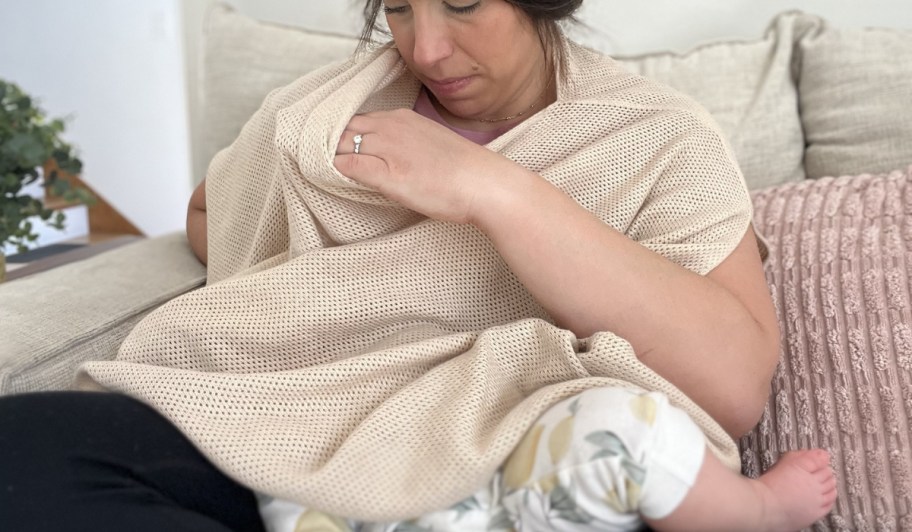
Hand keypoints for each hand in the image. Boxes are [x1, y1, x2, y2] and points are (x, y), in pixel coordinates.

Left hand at [333, 109, 513, 223]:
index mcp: (401, 117)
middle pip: (344, 128)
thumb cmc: (464, 171)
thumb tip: (384, 155)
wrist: (484, 184)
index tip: (334, 149)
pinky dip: (336, 169)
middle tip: (315, 158)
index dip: (342, 135)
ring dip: (327, 154)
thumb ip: (404, 143)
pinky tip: (330, 178)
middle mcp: (391, 127)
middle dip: (328, 142)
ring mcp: (387, 149)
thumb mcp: (429, 144)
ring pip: (340, 144)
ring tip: (317, 168)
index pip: (358, 120)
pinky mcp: (387, 175)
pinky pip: (348, 165)